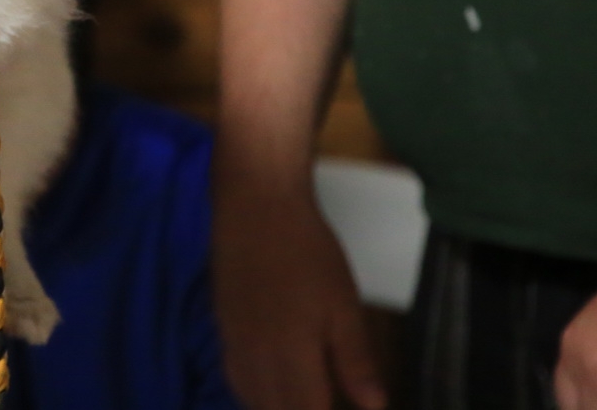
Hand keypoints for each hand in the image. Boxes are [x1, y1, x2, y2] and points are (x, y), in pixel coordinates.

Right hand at [214, 179, 386, 409]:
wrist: (256, 206)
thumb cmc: (308, 251)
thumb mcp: (343, 304)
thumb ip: (355, 360)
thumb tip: (374, 405)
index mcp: (292, 356)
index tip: (342, 407)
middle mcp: (257, 359)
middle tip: (325, 401)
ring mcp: (235, 344)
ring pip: (252, 400)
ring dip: (277, 408)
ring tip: (302, 401)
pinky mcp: (223, 328)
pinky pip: (235, 379)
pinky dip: (254, 395)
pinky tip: (270, 390)